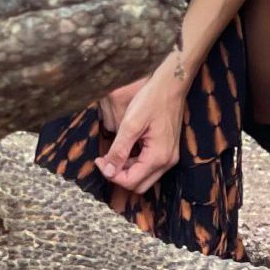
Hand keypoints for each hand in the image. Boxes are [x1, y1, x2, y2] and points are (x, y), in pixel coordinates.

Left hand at [95, 54, 185, 193]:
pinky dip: (135, 163)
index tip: (99, 160)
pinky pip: (149, 166)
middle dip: (119, 176)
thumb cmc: (152, 99)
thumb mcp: (131, 124)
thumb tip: (108, 170)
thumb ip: (119, 150)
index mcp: (158, 157)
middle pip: (138, 185)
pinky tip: (125, 149)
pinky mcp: (168, 150)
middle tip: (105, 161)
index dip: (111, 174)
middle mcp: (167, 161)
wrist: (171, 85)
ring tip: (113, 153)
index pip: (130, 181)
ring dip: (127, 170)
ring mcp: (169, 156)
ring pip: (144, 177)